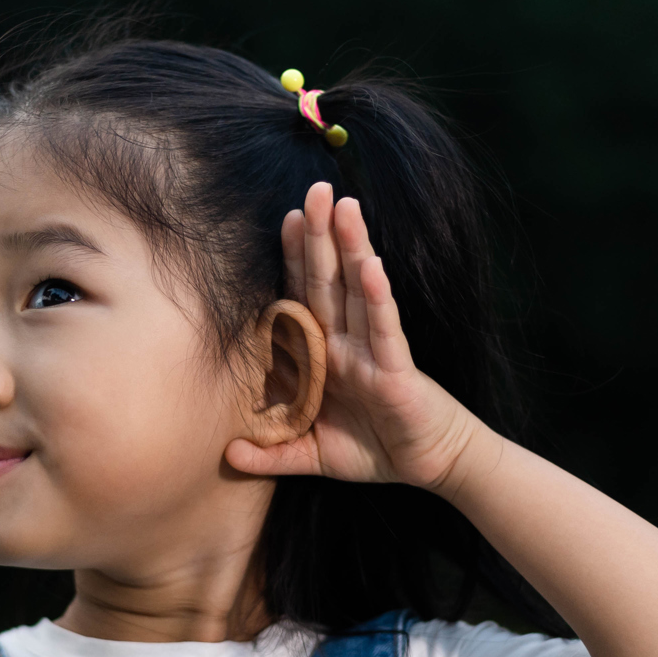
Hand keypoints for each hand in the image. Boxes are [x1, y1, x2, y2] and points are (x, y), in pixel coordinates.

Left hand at [226, 183, 492, 494]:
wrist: (429, 467)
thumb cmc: (374, 450)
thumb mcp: (312, 455)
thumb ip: (273, 453)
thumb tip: (228, 455)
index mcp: (325, 354)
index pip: (305, 297)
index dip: (296, 259)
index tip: (286, 220)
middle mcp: (347, 343)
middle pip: (327, 280)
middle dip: (320, 235)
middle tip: (314, 189)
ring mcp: (371, 352)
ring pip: (356, 291)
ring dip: (350, 248)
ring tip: (344, 206)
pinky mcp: (395, 371)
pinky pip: (384, 329)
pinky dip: (377, 297)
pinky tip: (371, 265)